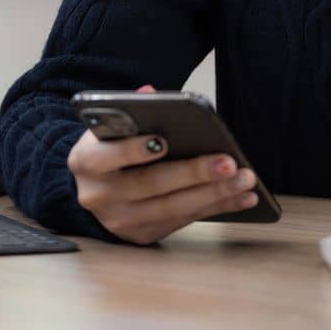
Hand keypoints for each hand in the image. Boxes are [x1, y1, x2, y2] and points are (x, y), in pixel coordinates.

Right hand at [66, 86, 257, 243]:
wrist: (93, 187)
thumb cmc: (109, 149)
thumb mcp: (109, 127)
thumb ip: (128, 110)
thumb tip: (151, 94)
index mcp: (85, 162)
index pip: (108, 156)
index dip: (134, 150)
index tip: (164, 141)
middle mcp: (98, 196)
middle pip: (150, 184)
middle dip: (193, 173)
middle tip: (229, 163)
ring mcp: (120, 220)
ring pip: (172, 208)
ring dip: (214, 194)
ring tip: (245, 179)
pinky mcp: (141, 235)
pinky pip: (183, 221)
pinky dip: (216, 209)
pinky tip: (242, 196)